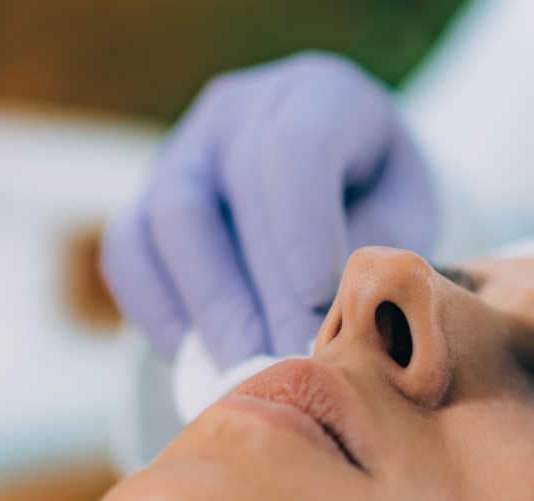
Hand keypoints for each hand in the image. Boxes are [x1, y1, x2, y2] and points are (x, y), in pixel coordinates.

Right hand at [102, 52, 438, 364]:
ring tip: (247, 370)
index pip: (295, 147)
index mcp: (321, 97)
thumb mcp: (403, 219)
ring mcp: (185, 150)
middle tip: (286, 362)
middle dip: (261, 290)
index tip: (318, 307)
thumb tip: (324, 325)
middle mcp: (242, 109)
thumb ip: (371, 256)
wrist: (342, 194)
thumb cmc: (382, 208)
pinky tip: (197, 358)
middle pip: (230, 188)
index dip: (300, 232)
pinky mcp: (145, 199)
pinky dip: (158, 311)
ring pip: (171, 217)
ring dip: (210, 307)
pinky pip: (130, 252)